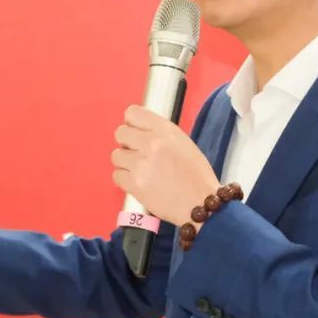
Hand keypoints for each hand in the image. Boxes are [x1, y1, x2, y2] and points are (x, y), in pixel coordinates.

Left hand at [111, 105, 219, 226]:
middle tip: (139, 154)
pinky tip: (139, 182)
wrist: (201, 204)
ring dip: (126, 163)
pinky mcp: (134, 184)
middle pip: (120, 133)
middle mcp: (151, 143)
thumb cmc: (197, 176)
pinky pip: (116, 175)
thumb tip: (139, 131)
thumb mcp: (184, 144)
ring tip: (142, 171)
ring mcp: (141, 164)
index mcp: (165, 130)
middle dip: (128, 144)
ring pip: (116, 155)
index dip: (133, 124)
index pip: (132, 113)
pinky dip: (125, 180)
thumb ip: (160, 134)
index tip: (137, 132)